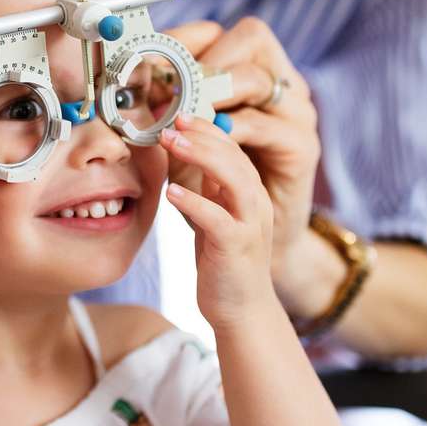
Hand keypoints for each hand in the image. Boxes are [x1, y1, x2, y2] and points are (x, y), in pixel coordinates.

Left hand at [160, 112, 279, 327]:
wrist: (242, 311)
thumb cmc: (224, 263)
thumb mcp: (216, 217)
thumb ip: (208, 188)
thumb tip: (185, 155)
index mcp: (250, 193)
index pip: (232, 148)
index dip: (206, 128)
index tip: (178, 114)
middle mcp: (255, 203)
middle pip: (235, 156)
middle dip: (203, 134)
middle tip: (171, 121)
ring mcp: (249, 224)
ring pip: (234, 179)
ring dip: (202, 157)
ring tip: (172, 141)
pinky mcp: (237, 247)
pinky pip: (217, 219)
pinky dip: (195, 202)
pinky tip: (172, 192)